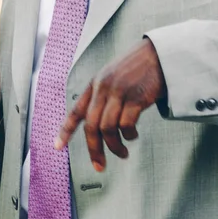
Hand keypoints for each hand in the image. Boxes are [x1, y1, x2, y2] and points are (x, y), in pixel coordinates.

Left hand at [59, 39, 166, 170]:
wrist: (159, 54)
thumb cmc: (139, 67)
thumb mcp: (114, 76)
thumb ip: (103, 94)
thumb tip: (99, 124)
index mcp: (95, 84)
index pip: (76, 111)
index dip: (65, 130)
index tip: (57, 146)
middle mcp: (103, 87)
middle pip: (91, 126)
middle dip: (94, 149)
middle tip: (99, 165)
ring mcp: (119, 92)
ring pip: (108, 128)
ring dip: (114, 146)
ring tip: (122, 153)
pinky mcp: (136, 97)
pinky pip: (126, 124)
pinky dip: (128, 135)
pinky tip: (133, 136)